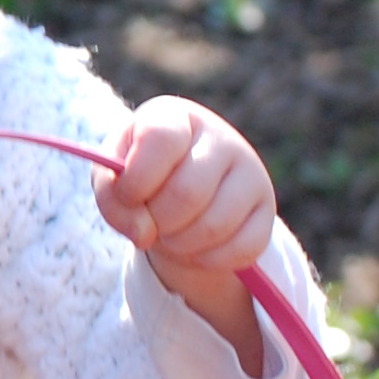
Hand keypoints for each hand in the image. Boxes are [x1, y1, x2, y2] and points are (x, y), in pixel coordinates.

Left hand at [97, 97, 272, 370]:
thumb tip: (137, 223)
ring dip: (182, 244)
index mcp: (170, 118)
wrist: (175, 208)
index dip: (138, 180)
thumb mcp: (110, 187)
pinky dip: (210, 260)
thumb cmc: (133, 191)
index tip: (129, 202)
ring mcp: (250, 173)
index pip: (159, 140)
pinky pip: (240, 248)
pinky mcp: (268, 212)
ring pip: (214, 223)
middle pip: (186, 192)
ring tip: (171, 238)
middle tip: (151, 228)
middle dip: (159, 221)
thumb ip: (112, 195)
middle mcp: (218, 138)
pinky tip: (198, 250)